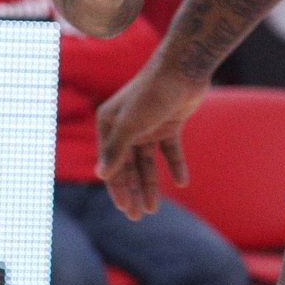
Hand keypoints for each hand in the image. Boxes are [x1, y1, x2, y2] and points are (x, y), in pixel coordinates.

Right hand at [95, 63, 206, 219]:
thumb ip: (116, 150)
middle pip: (128, 165)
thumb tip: (101, 175)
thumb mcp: (131, 124)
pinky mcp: (169, 123)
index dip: (117, 187)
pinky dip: (175, 166)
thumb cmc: (153, 93)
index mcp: (110, 124)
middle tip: (138, 216)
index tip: (125, 209)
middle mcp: (126, 126)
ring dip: (151, 184)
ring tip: (154, 208)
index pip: (111, 162)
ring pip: (147, 162)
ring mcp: (148, 126)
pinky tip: (181, 182)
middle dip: (133, 190)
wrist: (184, 69)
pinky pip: (169, 150)